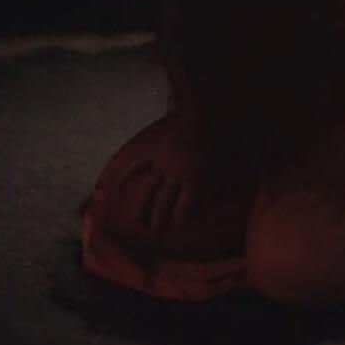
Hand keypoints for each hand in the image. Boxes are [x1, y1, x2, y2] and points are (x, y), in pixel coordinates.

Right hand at [116, 113, 214, 238]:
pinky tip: (119, 190)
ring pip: (148, 192)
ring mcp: (162, 164)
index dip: (176, 223)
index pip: (182, 212)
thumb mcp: (226, 168)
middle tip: (155, 231)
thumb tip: (220, 206)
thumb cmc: (217, 142)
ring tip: (140, 219)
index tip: (174, 228)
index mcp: (195, 183)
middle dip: (157, 222)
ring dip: (143, 207)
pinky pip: (135, 166)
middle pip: (162, 206)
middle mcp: (176, 177)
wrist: (203, 114)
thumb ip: (222, 189)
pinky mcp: (153, 151)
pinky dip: (125, 177)